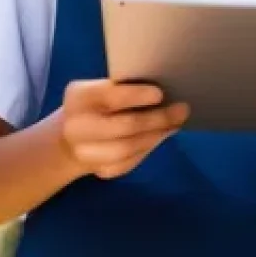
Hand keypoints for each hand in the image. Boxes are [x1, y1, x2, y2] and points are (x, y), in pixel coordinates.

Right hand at [59, 80, 189, 179]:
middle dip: (157, 119)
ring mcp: (85, 152)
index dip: (136, 96)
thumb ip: (128, 87)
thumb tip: (167, 88)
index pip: (110, 97)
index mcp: (81, 97)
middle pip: (123, 127)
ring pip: (127, 149)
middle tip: (182, 110)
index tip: (160, 94)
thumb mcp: (105, 87)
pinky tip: (161, 135)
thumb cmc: (101, 102)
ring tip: (175, 123)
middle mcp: (77, 127)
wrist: (72, 135)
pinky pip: (129, 162)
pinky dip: (149, 148)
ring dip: (157, 135)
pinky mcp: (99, 170)